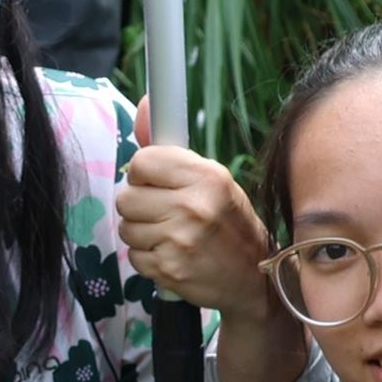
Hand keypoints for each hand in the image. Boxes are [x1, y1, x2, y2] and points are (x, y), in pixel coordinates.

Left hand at [116, 101, 276, 313]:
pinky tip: (172, 256)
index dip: (144, 175)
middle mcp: (194, 206)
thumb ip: (171, 150)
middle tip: (166, 214)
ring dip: (143, 234)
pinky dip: (148, 259)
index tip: (159, 184)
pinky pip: (134, 256)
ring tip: (172, 236)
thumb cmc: (229, 223)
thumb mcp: (212, 180)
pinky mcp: (170, 269)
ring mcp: (181, 240)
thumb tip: (144, 103)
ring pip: (127, 228)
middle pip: (126, 198)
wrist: (255, 278)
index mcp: (207, 176)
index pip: (141, 162)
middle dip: (141, 208)